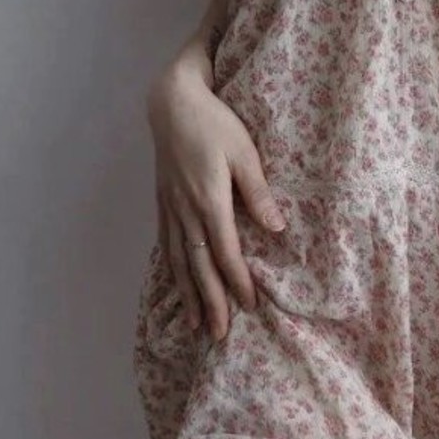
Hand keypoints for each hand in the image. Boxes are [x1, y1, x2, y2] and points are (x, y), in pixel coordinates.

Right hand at [146, 63, 286, 341]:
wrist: (171, 103)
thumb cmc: (214, 123)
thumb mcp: (244, 151)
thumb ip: (257, 191)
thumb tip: (276, 228)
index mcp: (209, 200)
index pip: (225, 252)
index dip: (237, 282)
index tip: (251, 306)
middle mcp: (186, 211)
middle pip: (199, 266)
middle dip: (210, 302)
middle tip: (219, 336)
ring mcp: (170, 208)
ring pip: (178, 261)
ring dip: (189, 294)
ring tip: (196, 324)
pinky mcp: (162, 201)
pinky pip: (166, 245)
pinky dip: (172, 271)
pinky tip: (176, 284)